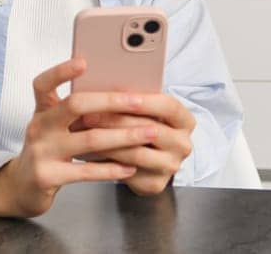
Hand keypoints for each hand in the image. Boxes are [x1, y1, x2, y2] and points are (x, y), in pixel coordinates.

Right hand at [0, 58, 158, 216]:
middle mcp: (39, 127)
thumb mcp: (55, 126)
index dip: (61, 71)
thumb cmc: (49, 150)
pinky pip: (87, 171)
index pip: (44, 83)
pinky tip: (130, 167)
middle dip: (111, 102)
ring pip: (90, 139)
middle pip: (75, 105)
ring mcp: (41, 152)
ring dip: (125, 136)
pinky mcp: (47, 176)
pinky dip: (112, 169)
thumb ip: (76, 112)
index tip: (84, 61)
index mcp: (42, 110)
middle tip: (139, 101)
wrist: (22, 187)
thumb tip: (119, 93)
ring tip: (149, 133)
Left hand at [79, 94, 195, 195]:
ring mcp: (171, 166)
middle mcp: (183, 145)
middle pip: (151, 131)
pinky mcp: (155, 184)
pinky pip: (127, 171)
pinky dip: (105, 161)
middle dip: (118, 121)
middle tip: (90, 114)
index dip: (146, 102)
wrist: (146, 161)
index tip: (122, 95)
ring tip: (85, 132)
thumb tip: (106, 86)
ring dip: (108, 142)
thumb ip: (133, 100)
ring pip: (136, 153)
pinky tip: (88, 152)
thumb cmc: (142, 126)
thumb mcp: (143, 110)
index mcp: (185, 121)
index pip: (169, 107)